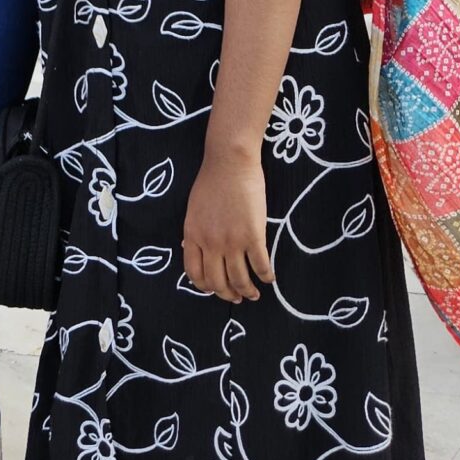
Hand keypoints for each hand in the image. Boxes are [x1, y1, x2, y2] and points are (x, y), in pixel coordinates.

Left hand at [183, 146, 273, 302]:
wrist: (230, 162)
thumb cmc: (211, 180)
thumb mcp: (193, 209)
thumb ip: (194, 232)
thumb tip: (191, 249)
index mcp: (192, 236)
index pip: (194, 274)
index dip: (205, 287)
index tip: (215, 289)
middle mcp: (210, 244)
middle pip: (217, 282)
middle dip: (228, 295)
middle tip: (236, 298)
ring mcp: (232, 241)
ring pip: (239, 279)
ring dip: (247, 291)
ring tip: (253, 294)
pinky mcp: (253, 236)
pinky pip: (260, 265)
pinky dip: (266, 276)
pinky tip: (269, 278)